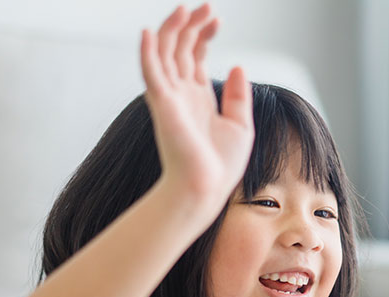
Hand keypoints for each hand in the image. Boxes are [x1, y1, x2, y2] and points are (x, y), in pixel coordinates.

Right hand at [140, 4, 254, 207]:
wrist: (206, 188)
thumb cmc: (221, 165)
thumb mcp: (240, 125)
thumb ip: (239, 96)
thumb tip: (239, 65)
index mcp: (198, 97)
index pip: (195, 56)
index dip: (203, 35)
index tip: (217, 19)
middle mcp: (181, 94)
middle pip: (181, 49)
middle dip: (192, 26)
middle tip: (206, 6)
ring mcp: (170, 97)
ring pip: (165, 53)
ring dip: (173, 29)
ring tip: (187, 9)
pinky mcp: (162, 104)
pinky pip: (151, 73)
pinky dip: (148, 52)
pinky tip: (150, 31)